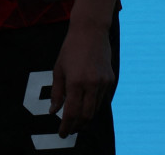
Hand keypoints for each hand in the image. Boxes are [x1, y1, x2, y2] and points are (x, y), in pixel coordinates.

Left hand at [49, 21, 114, 137]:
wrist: (91, 31)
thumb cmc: (71, 49)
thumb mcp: (58, 69)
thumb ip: (57, 92)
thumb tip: (54, 111)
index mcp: (75, 82)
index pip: (71, 112)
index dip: (66, 126)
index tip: (62, 133)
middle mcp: (91, 85)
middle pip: (86, 116)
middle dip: (77, 126)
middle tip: (70, 130)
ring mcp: (103, 83)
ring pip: (95, 109)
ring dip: (86, 117)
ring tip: (77, 121)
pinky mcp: (111, 79)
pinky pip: (102, 99)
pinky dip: (94, 106)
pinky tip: (87, 106)